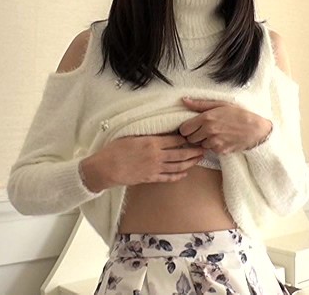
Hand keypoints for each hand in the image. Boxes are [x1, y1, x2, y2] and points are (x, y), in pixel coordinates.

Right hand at [80, 134, 203, 190]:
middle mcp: (156, 156)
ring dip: (189, 163)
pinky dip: (177, 176)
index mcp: (151, 142)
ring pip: (177, 166)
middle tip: (203, 148)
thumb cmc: (114, 149)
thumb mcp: (131, 135)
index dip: (186, 137)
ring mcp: (154, 168)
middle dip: (193, 151)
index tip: (194, 135)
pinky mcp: (150, 178)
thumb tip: (158, 130)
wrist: (105, 168)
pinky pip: (167, 178)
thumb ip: (146, 134)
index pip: (174, 139)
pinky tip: (184, 173)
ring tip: (198, 160)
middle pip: (180, 154)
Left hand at [178, 97, 272, 154]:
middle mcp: (209, 130)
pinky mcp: (220, 150)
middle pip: (190, 139)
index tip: (192, 127)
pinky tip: (222, 139)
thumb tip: (184, 100)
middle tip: (203, 130)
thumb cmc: (238, 114)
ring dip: (205, 141)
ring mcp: (214, 142)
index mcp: (206, 117)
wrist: (255, 129)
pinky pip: (211, 150)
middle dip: (195, 135)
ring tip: (216, 133)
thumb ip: (200, 104)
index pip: (184, 129)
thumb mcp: (220, 104)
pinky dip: (214, 146)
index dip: (187, 128)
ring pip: (200, 145)